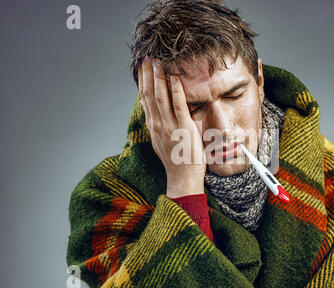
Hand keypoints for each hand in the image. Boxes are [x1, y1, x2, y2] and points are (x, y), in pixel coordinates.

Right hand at [138, 57, 205, 197]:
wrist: (182, 178)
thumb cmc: (176, 160)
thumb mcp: (162, 140)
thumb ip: (158, 125)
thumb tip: (155, 112)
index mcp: (152, 125)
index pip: (144, 98)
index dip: (142, 81)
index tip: (143, 67)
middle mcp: (157, 124)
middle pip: (148, 94)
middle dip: (147, 74)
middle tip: (147, 58)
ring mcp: (169, 126)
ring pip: (160, 97)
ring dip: (158, 77)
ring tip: (158, 62)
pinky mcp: (183, 128)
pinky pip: (179, 106)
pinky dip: (176, 91)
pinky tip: (175, 78)